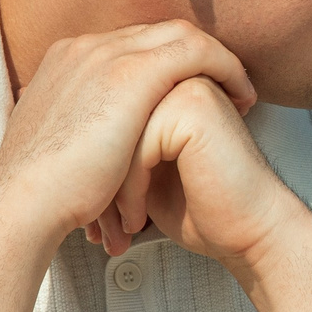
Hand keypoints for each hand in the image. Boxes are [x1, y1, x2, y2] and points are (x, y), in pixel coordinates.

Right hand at [0, 21, 256, 254]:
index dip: (168, 64)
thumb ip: (82, 132)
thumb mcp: (62, 148)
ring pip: (180, 35)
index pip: (130, 45)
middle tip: (227, 85)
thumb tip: (96, 149)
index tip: (192, 91)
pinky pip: (197, 51)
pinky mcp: (130, 73)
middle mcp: (84, 48)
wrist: (23, 203)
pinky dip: (226, 68)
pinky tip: (243, 96)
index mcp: (66, 62)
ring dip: (218, 60)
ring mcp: (104, 54)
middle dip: (196, 56)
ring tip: (242, 93)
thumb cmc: (45, 194)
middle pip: (156, 33)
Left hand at [110, 75, 311, 269]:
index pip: (105, 114)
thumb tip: (65, 144)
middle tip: (99, 227)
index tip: (95, 213)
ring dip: (110, 190)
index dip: (94, 166)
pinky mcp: (193, 107)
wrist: (247, 234)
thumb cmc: (197, 208)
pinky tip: (137, 221)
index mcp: (164, 85)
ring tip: (116, 229)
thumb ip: (119, 139)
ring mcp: (186, 87)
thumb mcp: (144, 169)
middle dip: (96, 179)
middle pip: (106, 124)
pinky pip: (135, 147)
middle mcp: (176, 77)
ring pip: (115, 136)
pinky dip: (128, 191)